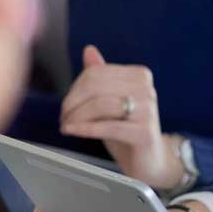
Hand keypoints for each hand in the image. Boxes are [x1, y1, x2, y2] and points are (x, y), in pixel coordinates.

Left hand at [58, 45, 180, 188]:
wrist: (149, 160)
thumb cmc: (127, 130)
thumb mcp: (111, 100)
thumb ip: (101, 76)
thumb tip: (89, 50)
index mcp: (140, 75)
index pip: (96, 73)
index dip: (74, 89)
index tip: (66, 106)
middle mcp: (147, 89)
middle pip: (96, 86)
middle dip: (72, 102)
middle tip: (63, 117)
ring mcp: (148, 110)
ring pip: (100, 105)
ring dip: (76, 117)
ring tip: (67, 126)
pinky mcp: (144, 132)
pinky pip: (107, 126)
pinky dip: (84, 128)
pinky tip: (73, 131)